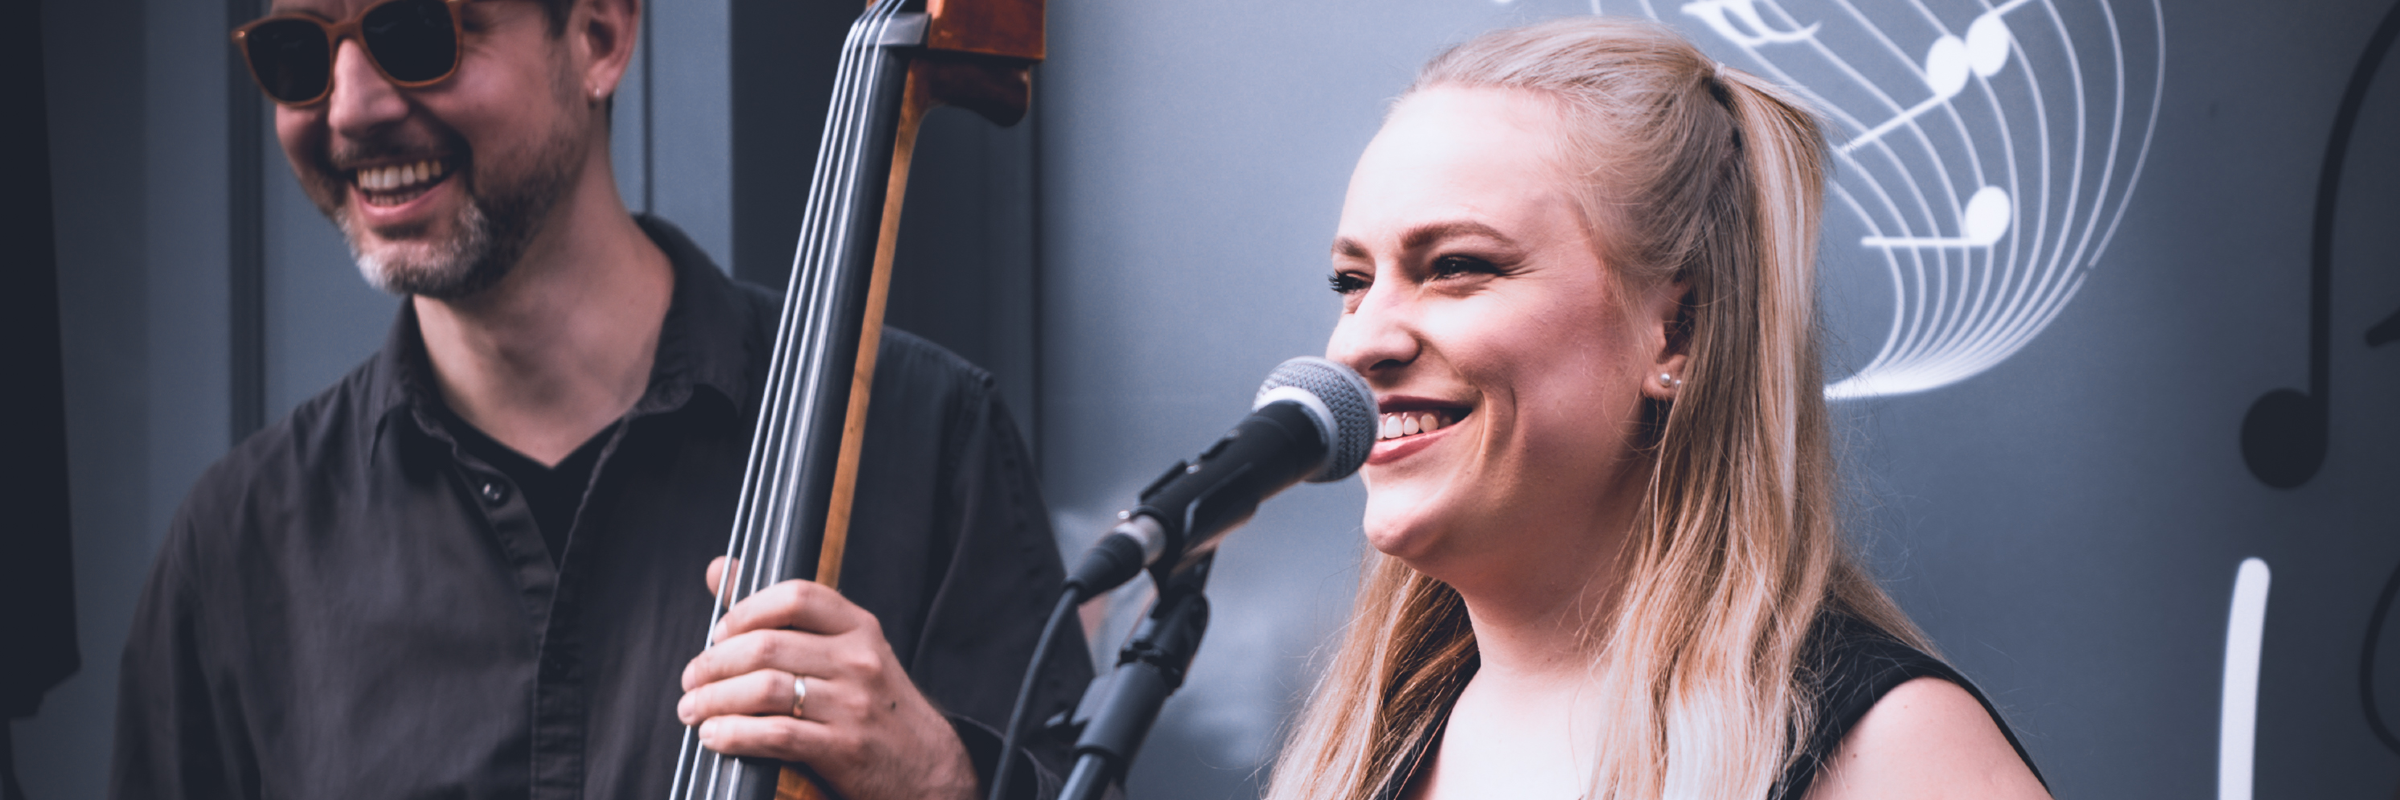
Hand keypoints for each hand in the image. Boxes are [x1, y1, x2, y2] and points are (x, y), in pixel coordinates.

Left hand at [679, 557, 978, 799]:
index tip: (719, 634)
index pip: (797, 596)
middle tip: (691, 681)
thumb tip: (718, 569)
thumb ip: (783, 614)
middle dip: (714, 664)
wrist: (930, 770)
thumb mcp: (846, 652)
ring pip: (765, 690)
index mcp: (860, 628)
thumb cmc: (876, 708)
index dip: (745, 611)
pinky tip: (716, 737)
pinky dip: (734, 735)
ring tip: (694, 711)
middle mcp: (859, 660)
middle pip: (768, 646)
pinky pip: (776, 734)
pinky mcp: (845, 749)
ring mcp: (854, 705)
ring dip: (714, 702)